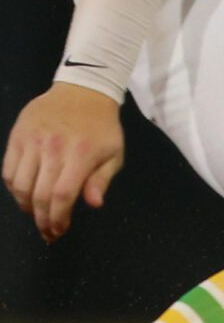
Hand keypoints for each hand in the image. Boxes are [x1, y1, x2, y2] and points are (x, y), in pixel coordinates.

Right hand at [4, 82, 126, 242]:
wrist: (83, 91)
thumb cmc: (102, 127)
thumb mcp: (114, 153)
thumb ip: (102, 180)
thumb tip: (94, 204)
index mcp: (80, 154)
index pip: (62, 195)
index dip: (58, 218)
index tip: (58, 230)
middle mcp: (53, 148)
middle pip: (38, 194)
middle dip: (41, 219)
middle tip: (47, 231)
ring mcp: (32, 142)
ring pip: (19, 185)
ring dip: (25, 206)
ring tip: (35, 214)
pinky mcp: (17, 136)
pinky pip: (7, 170)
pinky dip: (13, 188)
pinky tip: (23, 194)